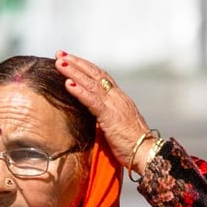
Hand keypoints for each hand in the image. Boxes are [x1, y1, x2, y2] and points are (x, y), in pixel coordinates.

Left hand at [55, 51, 155, 172]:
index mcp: (119, 98)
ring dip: (73, 72)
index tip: (70, 58)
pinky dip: (79, 91)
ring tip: (59, 63)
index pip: (100, 76)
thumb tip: (92, 116)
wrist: (146, 153)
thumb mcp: (116, 125)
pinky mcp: (110, 117)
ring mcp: (114, 105)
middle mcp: (117, 97)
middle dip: (76, 62)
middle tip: (59, 53)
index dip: (85, 66)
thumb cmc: (131, 144)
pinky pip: (92, 101)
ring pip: (91, 84)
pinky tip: (68, 84)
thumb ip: (105, 116)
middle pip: (94, 74)